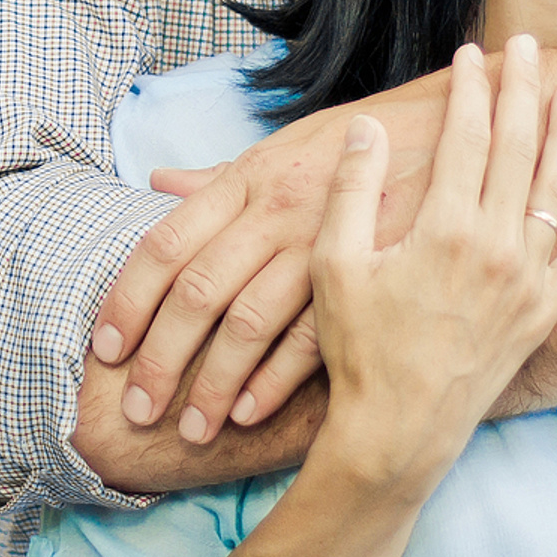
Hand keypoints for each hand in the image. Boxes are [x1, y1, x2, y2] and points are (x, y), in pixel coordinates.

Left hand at [94, 69, 453, 440]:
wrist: (451, 128)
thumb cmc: (358, 142)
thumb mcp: (283, 148)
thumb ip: (219, 178)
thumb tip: (157, 184)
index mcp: (245, 180)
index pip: (165, 246)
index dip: (127, 301)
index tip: (105, 350)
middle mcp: (273, 211)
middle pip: (198, 292)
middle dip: (161, 358)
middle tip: (138, 408)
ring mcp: (319, 243)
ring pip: (248, 322)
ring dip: (215, 383)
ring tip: (193, 428)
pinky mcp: (366, 272)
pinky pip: (310, 335)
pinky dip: (275, 380)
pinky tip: (251, 414)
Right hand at [310, 39, 556, 492]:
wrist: (400, 432)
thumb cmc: (359, 350)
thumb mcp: (334, 266)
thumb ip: (354, 191)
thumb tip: (369, 128)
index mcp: (445, 230)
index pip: (465, 137)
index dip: (468, 89)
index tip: (469, 52)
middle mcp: (497, 248)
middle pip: (519, 147)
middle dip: (523, 89)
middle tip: (528, 44)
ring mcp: (529, 281)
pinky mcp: (546, 313)